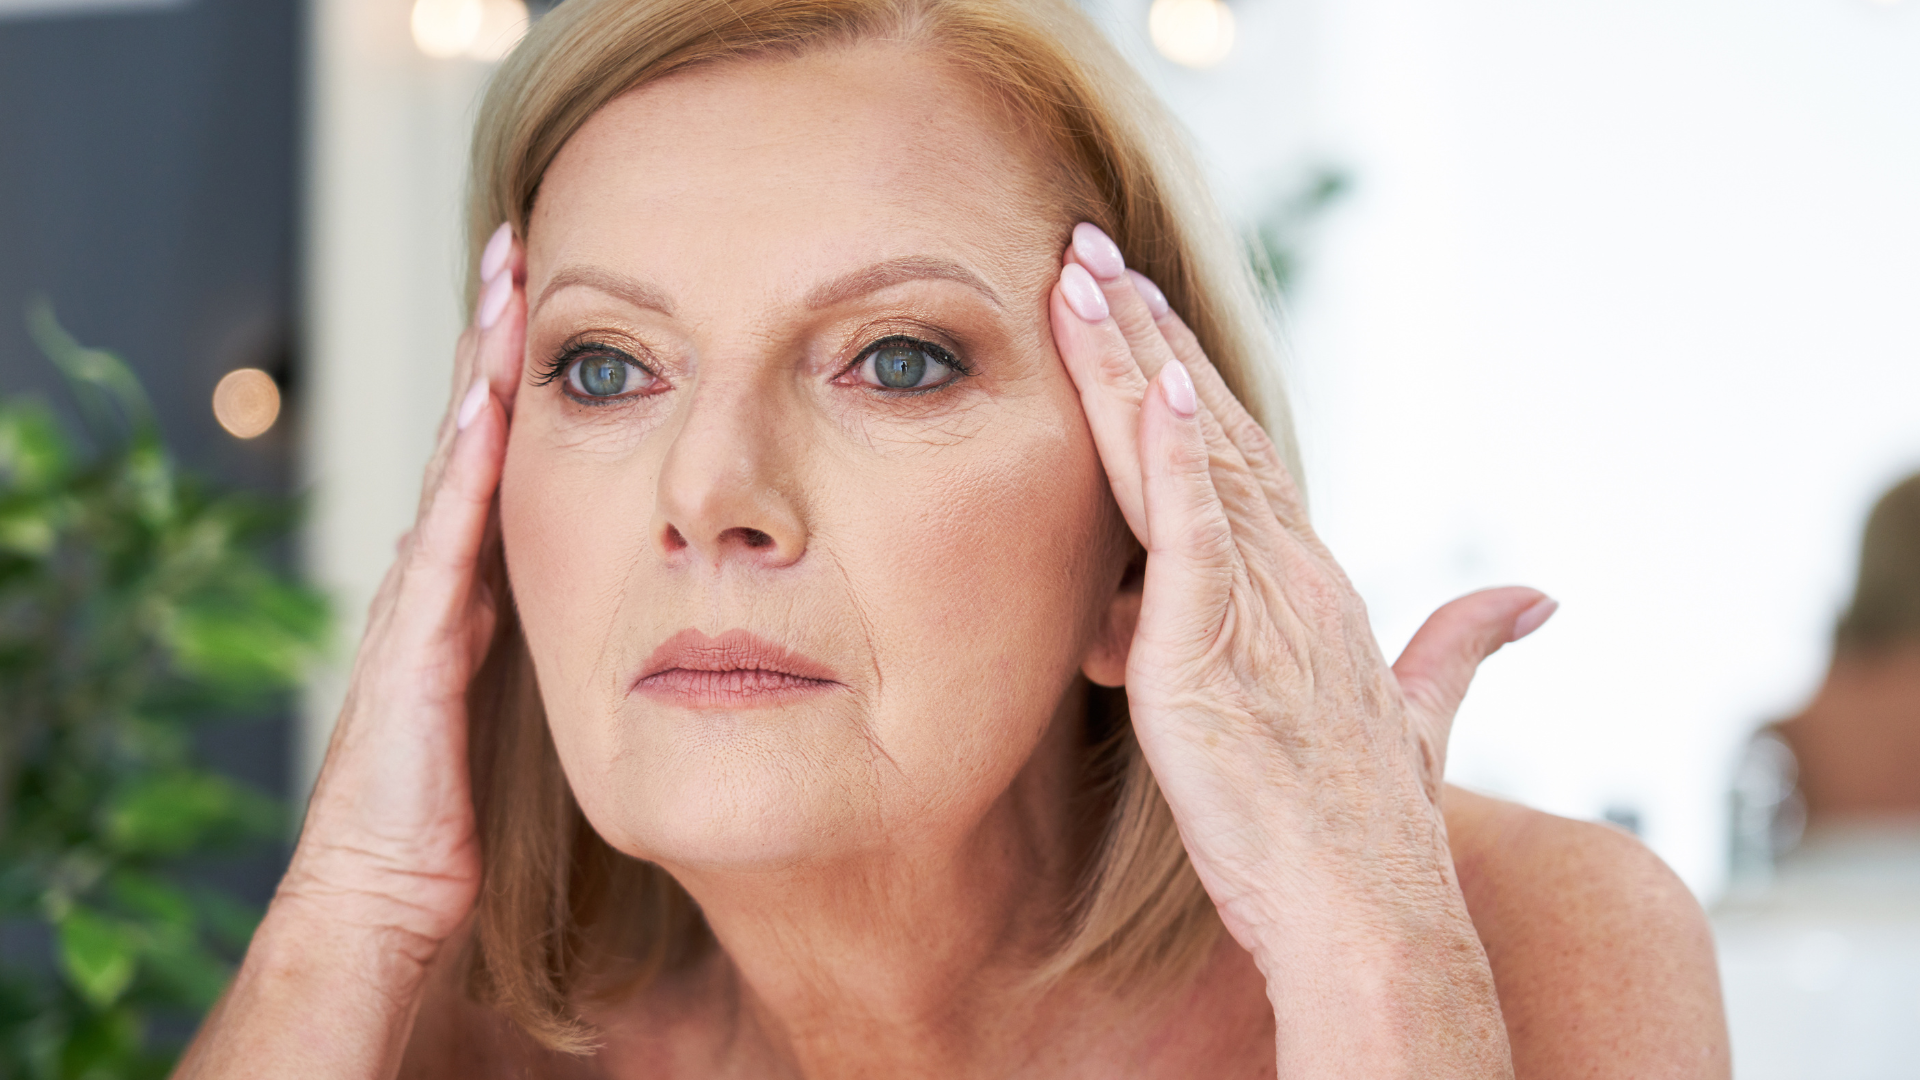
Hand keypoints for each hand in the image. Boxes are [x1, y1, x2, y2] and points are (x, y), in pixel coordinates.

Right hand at [275, 223, 526, 960]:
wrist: (387, 890)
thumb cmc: (453, 812)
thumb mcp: (523, 702)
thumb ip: (547, 644)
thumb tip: (624, 606)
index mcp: (470, 589)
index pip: (499, 461)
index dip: (525, 383)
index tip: (557, 302)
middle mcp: (437, 577)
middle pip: (473, 436)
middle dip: (497, 343)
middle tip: (522, 249)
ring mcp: (418, 599)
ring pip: (456, 462)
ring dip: (481, 372)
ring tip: (504, 283)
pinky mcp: (413, 637)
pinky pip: (448, 534)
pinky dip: (467, 465)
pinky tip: (490, 402)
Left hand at [1051, 224, 1553, 1074]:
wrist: (1368, 908)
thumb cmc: (1366, 829)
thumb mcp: (1413, 718)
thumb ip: (1461, 647)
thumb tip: (1533, 598)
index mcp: (1312, 586)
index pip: (1240, 457)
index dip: (1191, 380)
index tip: (1147, 311)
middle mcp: (1289, 574)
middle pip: (1207, 430)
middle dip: (1146, 337)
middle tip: (1092, 253)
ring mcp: (1255, 602)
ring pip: (1185, 455)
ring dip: (1130, 361)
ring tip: (1083, 278)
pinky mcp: (1217, 646)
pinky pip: (1192, 532)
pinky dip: (1173, 456)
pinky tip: (1151, 389)